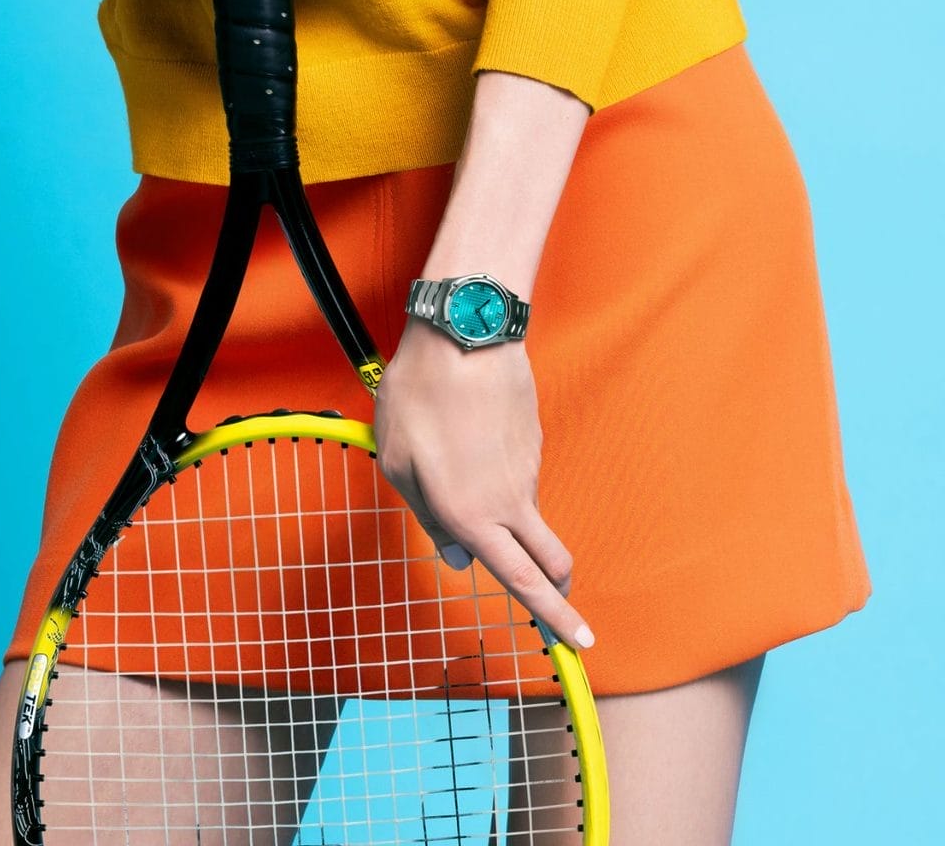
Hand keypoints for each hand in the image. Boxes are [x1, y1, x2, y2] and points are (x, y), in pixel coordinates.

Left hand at [373, 319, 594, 650]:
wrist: (466, 333)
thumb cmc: (419, 397)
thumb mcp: (397, 462)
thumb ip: (426, 516)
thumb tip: (456, 557)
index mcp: (471, 516)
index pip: (524, 582)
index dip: (556, 618)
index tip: (581, 644)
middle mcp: (508, 502)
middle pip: (552, 562)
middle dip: (559, 592)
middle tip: (555, 600)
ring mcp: (527, 470)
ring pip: (528, 518)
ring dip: (511, 525)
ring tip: (458, 477)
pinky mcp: (533, 442)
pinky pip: (519, 478)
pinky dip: (503, 481)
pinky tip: (471, 446)